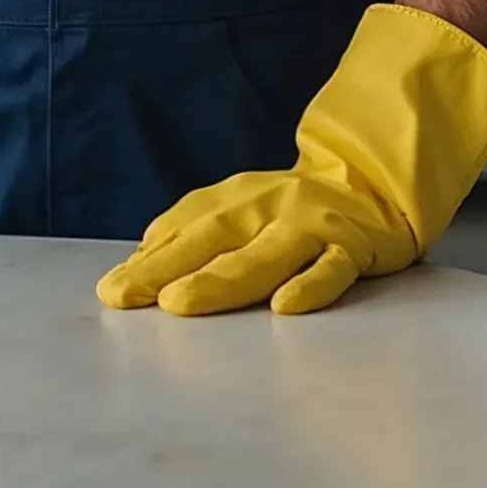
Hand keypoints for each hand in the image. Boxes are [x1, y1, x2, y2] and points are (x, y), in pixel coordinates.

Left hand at [96, 163, 414, 315]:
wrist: (374, 180)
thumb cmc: (294, 208)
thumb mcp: (241, 209)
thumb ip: (195, 231)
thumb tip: (140, 258)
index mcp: (235, 200)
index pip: (184, 230)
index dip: (148, 260)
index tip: (112, 291)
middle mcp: (267, 207)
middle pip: (211, 240)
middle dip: (165, 268)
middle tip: (124, 296)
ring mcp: (310, 225)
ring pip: (262, 255)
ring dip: (220, 280)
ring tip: (179, 304)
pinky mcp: (353, 246)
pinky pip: (331, 268)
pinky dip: (309, 285)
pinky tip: (285, 306)